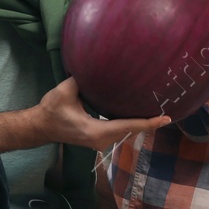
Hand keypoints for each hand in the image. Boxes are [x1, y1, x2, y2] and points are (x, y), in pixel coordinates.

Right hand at [34, 77, 169, 150]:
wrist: (41, 127)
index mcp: (95, 131)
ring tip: (157, 114)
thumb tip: (96, 66)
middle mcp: (101, 141)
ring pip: (125, 132)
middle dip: (148, 123)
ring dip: (140, 123)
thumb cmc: (51, 110)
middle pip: (130, 131)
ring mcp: (100, 142)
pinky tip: (139, 115)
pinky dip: (131, 124)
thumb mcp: (64, 92)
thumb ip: (81, 80)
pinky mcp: (98, 139)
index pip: (128, 126)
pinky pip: (119, 131)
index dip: (148, 123)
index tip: (166, 119)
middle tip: (167, 112)